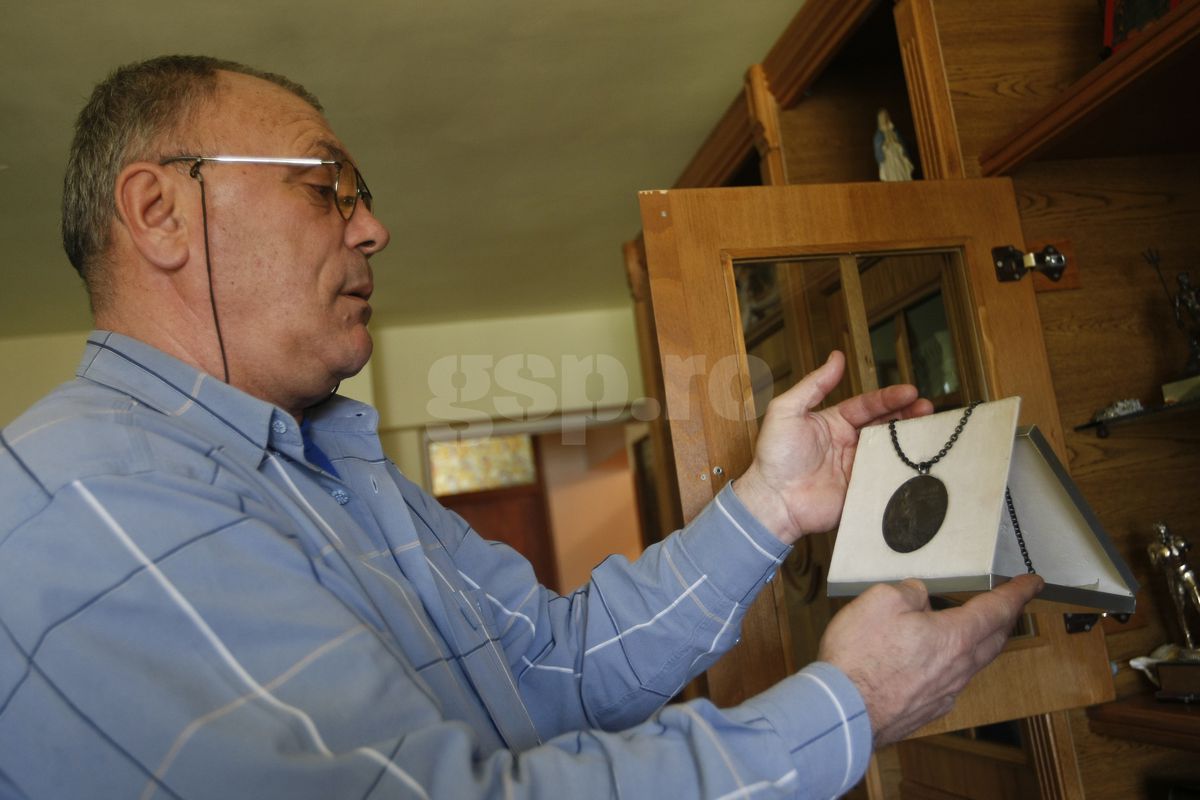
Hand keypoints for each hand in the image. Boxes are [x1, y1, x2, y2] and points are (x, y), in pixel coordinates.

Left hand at [733, 351, 930, 543]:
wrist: (772, 500)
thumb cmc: (774, 455)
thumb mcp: (787, 410)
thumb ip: (814, 384)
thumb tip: (836, 357)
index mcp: (835, 422)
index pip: (868, 405)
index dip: (889, 398)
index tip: (911, 391)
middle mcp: (849, 443)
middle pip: (885, 426)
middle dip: (908, 415)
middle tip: (928, 409)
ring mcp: (858, 467)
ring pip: (891, 450)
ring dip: (911, 440)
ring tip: (931, 430)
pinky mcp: (863, 491)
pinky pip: (887, 478)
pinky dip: (904, 470)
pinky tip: (920, 461)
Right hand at [818, 575, 1043, 745]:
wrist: (843, 712)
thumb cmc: (860, 657)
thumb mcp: (881, 600)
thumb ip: (909, 592)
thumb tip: (920, 597)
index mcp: (955, 637)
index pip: (999, 609)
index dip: (1019, 592)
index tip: (1033, 583)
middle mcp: (959, 668)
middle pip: (995, 639)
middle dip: (1006, 617)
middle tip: (1009, 604)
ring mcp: (945, 692)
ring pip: (973, 662)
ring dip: (978, 641)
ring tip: (967, 628)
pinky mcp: (927, 709)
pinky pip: (950, 680)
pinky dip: (951, 663)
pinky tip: (932, 660)